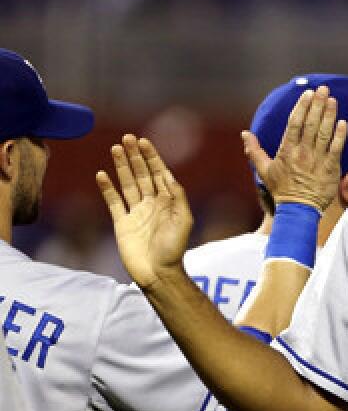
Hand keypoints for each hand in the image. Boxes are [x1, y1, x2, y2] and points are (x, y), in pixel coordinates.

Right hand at [96, 135, 192, 288]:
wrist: (157, 272)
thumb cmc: (174, 248)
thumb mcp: (183, 220)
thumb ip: (177, 197)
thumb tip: (169, 175)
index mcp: (168, 202)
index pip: (159, 173)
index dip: (152, 157)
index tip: (144, 141)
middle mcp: (152, 204)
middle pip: (142, 174)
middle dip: (135, 157)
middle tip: (127, 138)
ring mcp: (136, 212)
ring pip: (127, 184)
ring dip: (121, 166)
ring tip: (115, 148)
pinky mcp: (122, 223)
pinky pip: (113, 202)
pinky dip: (107, 188)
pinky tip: (102, 174)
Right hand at [241, 86, 346, 210]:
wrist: (299, 210)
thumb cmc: (282, 190)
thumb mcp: (264, 170)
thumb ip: (254, 150)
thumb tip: (244, 134)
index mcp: (287, 150)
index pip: (295, 123)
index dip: (302, 107)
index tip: (308, 94)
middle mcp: (302, 153)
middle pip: (311, 124)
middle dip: (318, 104)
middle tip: (323, 89)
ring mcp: (318, 160)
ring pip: (325, 133)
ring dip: (329, 115)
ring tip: (333, 100)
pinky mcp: (331, 169)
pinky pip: (337, 149)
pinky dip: (340, 135)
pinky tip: (343, 122)